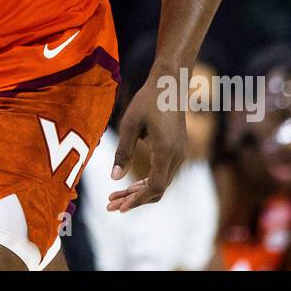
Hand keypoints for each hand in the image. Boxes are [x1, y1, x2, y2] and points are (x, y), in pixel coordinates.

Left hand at [107, 76, 185, 211]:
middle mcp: (177, 156)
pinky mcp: (178, 150)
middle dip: (134, 200)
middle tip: (110, 205)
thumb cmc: (147, 100)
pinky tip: (131, 184)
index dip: (137, 199)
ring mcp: (180, 154)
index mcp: (166, 151)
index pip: (155, 187)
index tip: (119, 207)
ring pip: (162, 183)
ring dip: (140, 193)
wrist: (170, 84)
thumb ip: (123, 152)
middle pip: (158, 190)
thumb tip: (115, 178)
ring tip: (116, 197)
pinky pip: (164, 173)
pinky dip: (148, 182)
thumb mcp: (129, 125)